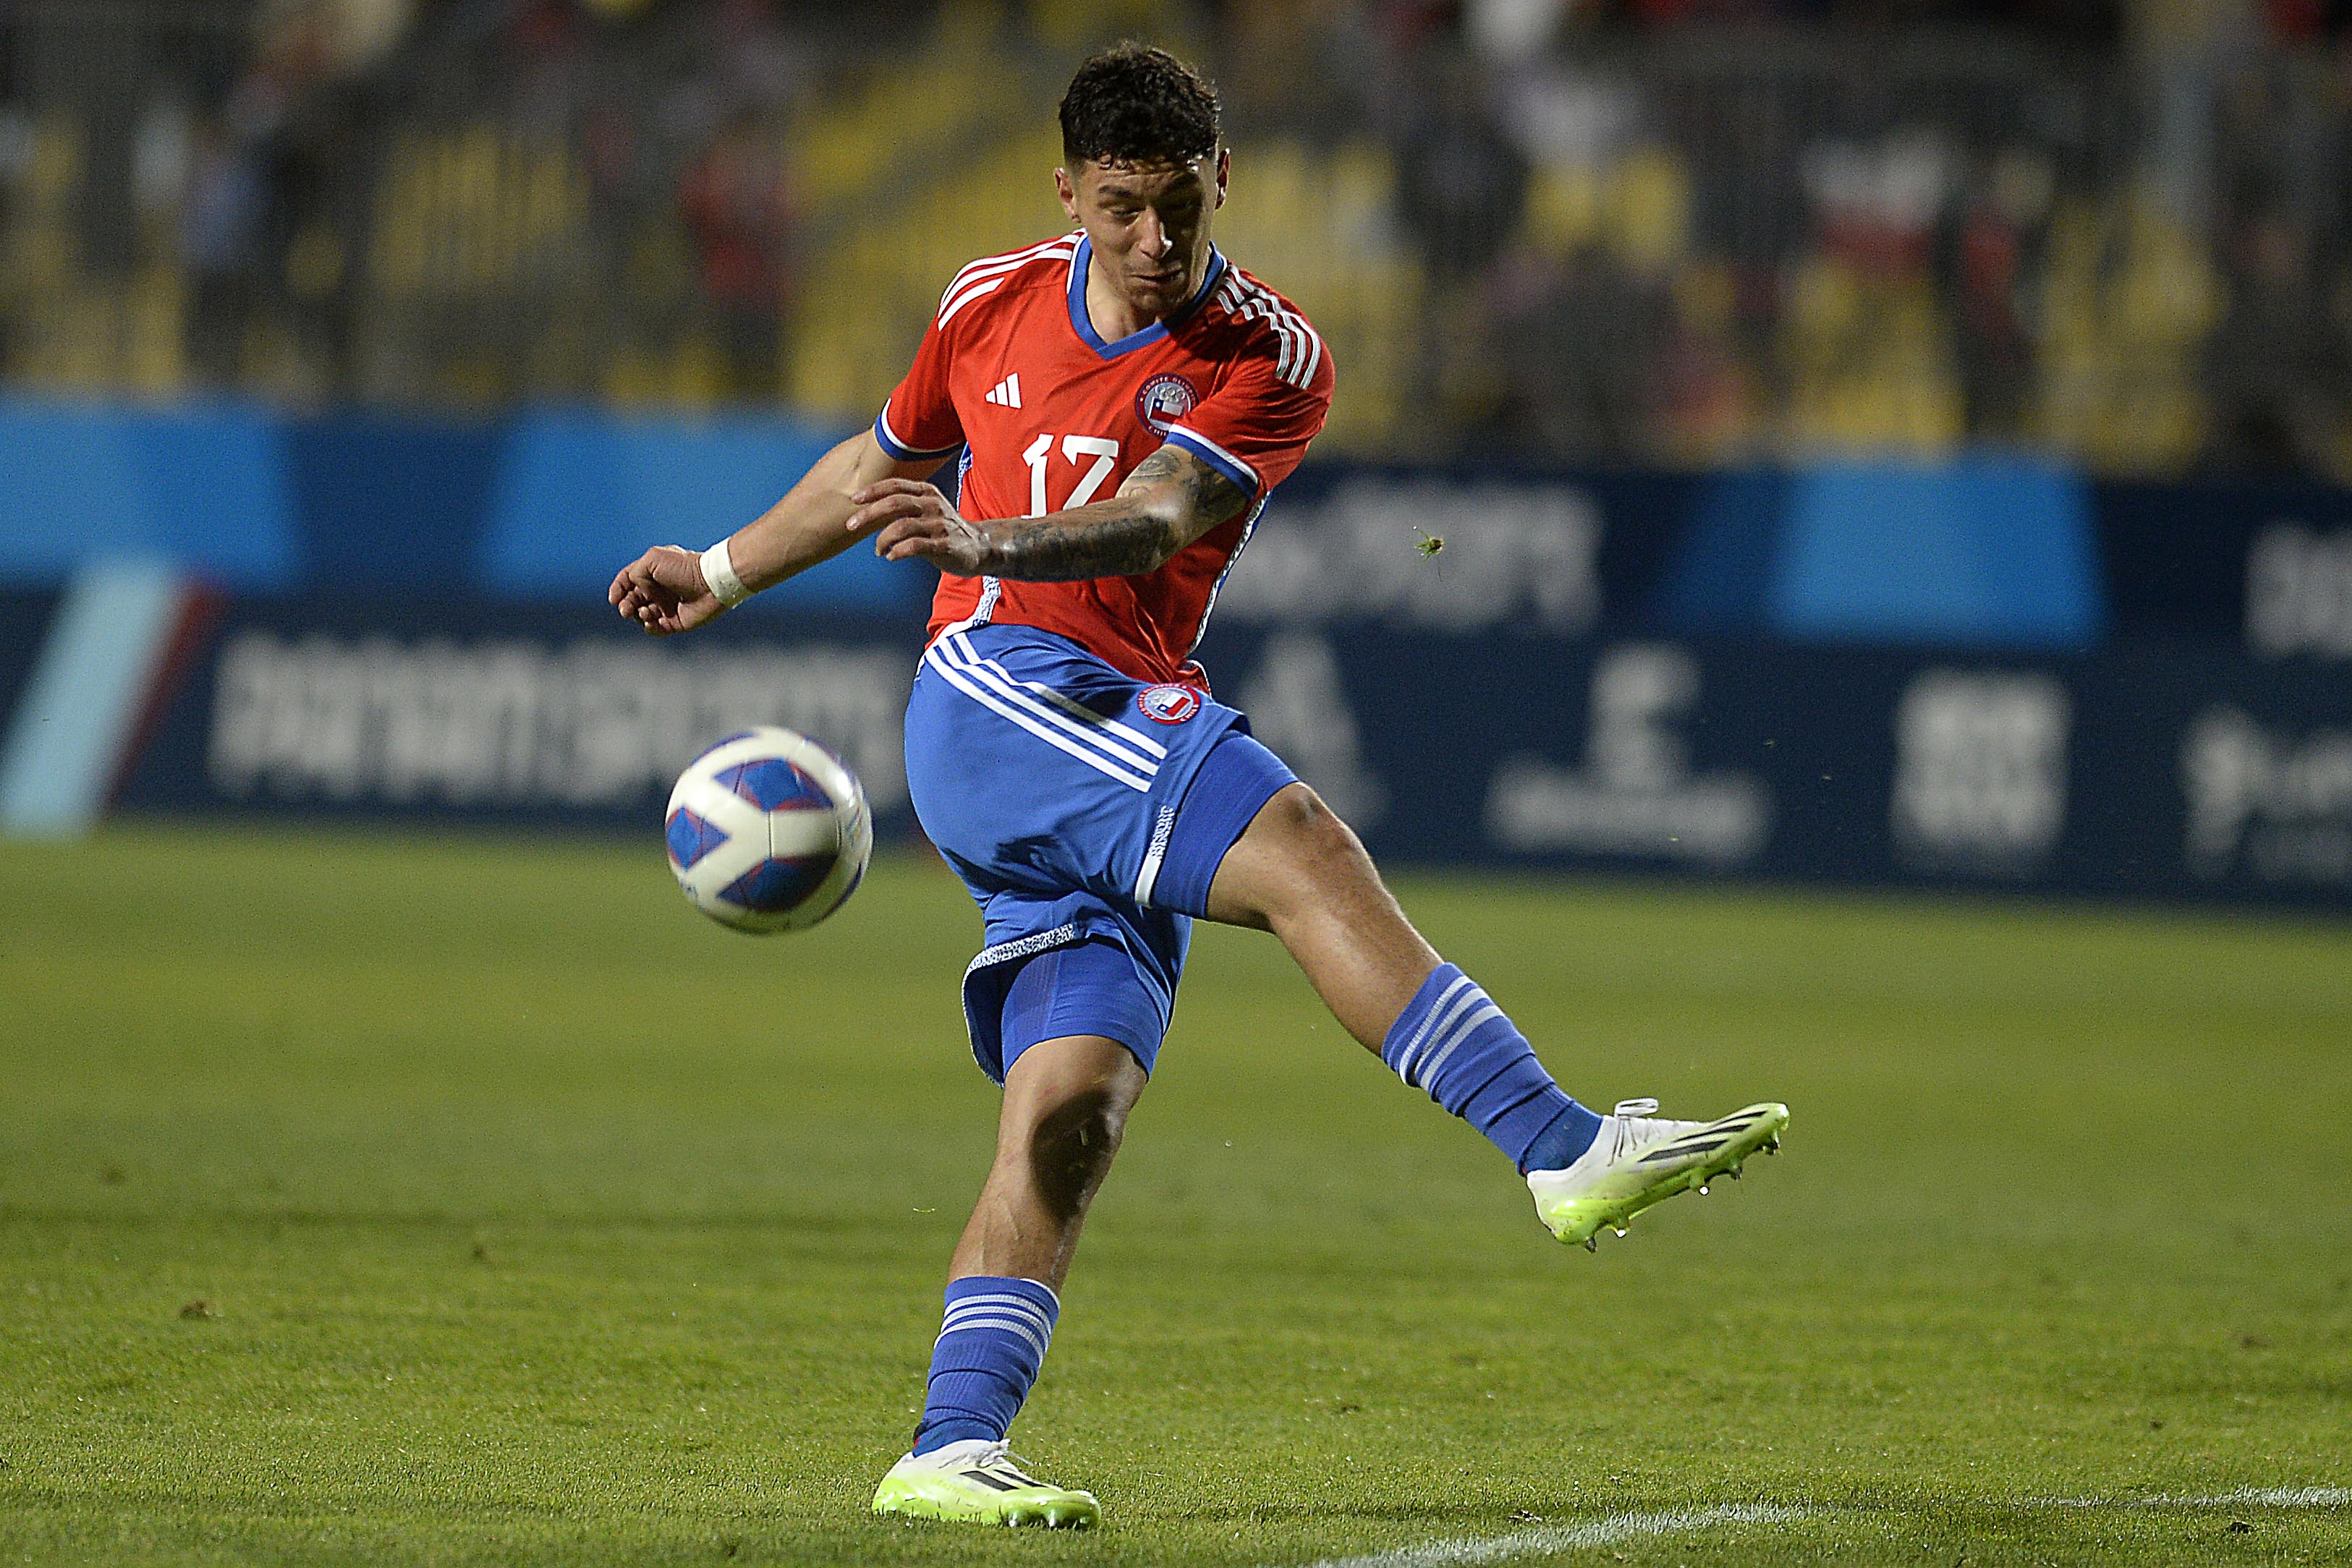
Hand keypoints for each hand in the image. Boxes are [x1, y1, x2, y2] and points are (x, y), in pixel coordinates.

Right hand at [609, 545, 723, 635]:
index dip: (618, 590)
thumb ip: (635, 574)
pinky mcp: (678, 622)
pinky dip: (651, 628)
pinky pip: (658, 629)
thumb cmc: (684, 568)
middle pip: (633, 601)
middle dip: (626, 606)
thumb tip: (636, 592)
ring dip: (639, 616)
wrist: (710, 583)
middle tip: (625, 610)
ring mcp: (668, 606)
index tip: (613, 599)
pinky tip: (650, 623)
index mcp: (653, 572)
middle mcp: (660, 589)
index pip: (628, 581)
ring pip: (643, 616)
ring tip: (644, 612)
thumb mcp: (652, 560)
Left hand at [851, 479, 993, 575]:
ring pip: (902, 526)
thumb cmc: (943, 528)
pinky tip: (892, 556)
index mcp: (926, 492)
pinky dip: (898, 552)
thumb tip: (866, 511)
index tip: (854, 500)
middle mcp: (932, 505)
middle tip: (850, 525)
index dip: (873, 491)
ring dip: (882, 539)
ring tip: (878, 550)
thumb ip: (901, 506)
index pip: (895, 485)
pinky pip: (915, 547)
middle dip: (869, 514)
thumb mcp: (925, 509)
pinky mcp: (945, 545)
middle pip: (895, 503)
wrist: (979, 547)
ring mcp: (939, 525)